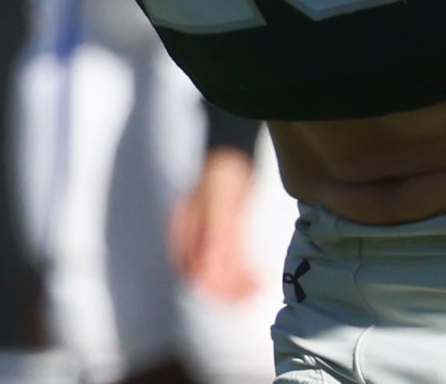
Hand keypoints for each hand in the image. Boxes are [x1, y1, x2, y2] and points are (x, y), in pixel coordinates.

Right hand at [169, 144, 264, 304]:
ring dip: (238, 283)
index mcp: (185, 232)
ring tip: (260, 286)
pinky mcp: (225, 230)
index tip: (235, 296)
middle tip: (253, 294)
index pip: (193, 272)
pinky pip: (231, 260)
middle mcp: (193, 238)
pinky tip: (260, 272)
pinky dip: (244, 271)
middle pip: (206, 276)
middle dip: (228, 290)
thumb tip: (208, 272)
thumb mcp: (219, 205)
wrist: (232, 150)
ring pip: (220, 271)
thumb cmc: (222, 174)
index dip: (212, 289)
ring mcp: (209, 234)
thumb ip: (214, 238)